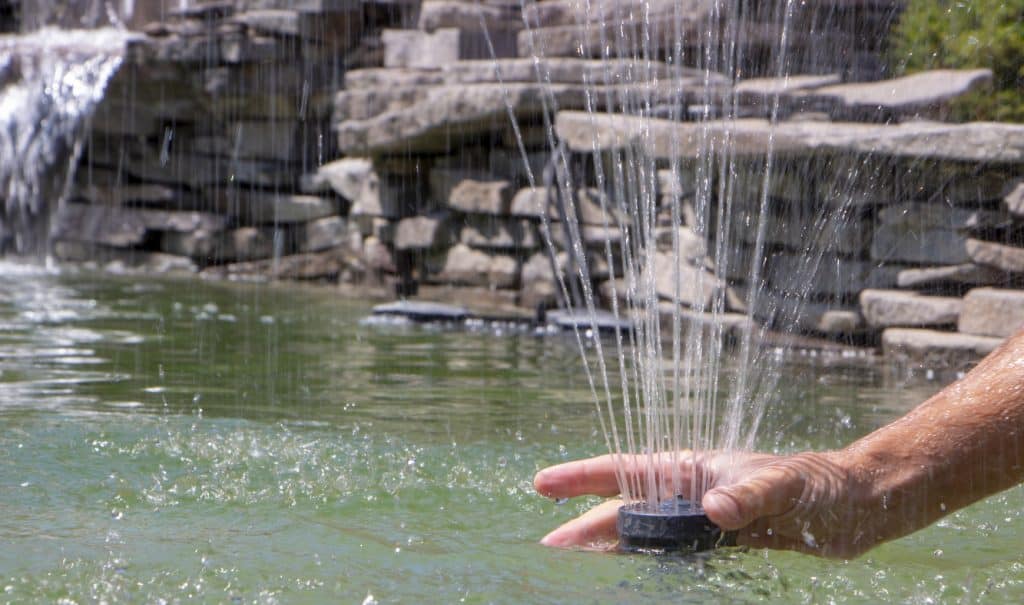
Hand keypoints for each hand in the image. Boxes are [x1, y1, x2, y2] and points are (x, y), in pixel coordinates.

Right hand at [534, 450, 878, 557]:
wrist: (855, 506)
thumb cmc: (821, 485)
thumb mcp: (786, 487)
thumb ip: (750, 496)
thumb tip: (713, 508)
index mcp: (694, 467)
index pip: (626, 470)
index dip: (581, 478)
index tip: (543, 483)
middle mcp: (691, 491)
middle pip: (625, 510)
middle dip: (584, 528)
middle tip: (545, 550)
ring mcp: (702, 518)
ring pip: (643, 537)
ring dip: (610, 552)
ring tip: (573, 569)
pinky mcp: (720, 543)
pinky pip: (671, 557)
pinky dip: (645, 567)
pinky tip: (626, 580)